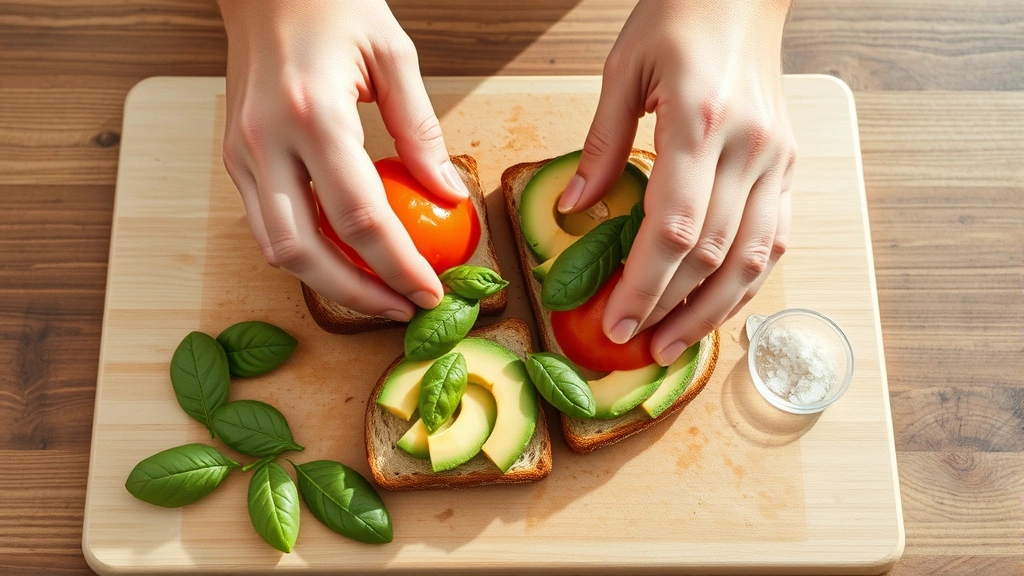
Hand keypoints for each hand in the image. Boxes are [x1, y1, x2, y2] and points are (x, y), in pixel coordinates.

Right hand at [218, 0, 468, 320]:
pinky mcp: (234, 157)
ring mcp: (241, 153)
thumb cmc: (333, 4)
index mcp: (312, 115)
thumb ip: (420, 131)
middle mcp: (265, 142)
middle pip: (306, 252)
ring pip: (275, 249)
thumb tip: (449, 195)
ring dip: (327, 283)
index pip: (361, 218)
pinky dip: (305, 253)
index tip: (430, 292)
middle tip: (402, 308)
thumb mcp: (394, 55)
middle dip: (358, 294)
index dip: (399, 266)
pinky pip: (265, 225)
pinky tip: (343, 258)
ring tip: (376, 292)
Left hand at [560, 0, 796, 364]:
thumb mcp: (625, 70)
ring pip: (753, 257)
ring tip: (676, 344)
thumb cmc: (679, 18)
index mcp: (699, 122)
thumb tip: (574, 210)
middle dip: (672, 309)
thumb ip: (602, 144)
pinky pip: (775, 237)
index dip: (645, 285)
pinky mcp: (789, 164)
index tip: (616, 322)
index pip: (674, 228)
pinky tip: (718, 305)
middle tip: (638, 345)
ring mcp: (777, 159)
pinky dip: (747, 280)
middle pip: (712, 254)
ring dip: (714, 310)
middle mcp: (748, 148)